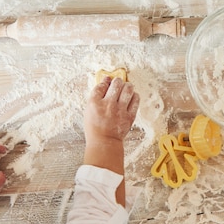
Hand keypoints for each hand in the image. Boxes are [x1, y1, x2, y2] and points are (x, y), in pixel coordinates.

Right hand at [83, 77, 139, 206]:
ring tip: (126, 87)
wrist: (104, 143)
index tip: (107, 80)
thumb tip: (104, 85)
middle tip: (118, 82)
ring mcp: (120, 110)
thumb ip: (95, 98)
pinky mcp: (129, 116)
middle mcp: (108, 104)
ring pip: (127, 89)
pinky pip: (135, 100)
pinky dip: (134, 96)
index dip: (105, 81)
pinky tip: (132, 96)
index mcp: (95, 102)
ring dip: (127, 86)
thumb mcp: (88, 112)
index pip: (101, 85)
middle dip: (117, 81)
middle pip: (116, 84)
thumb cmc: (94, 128)